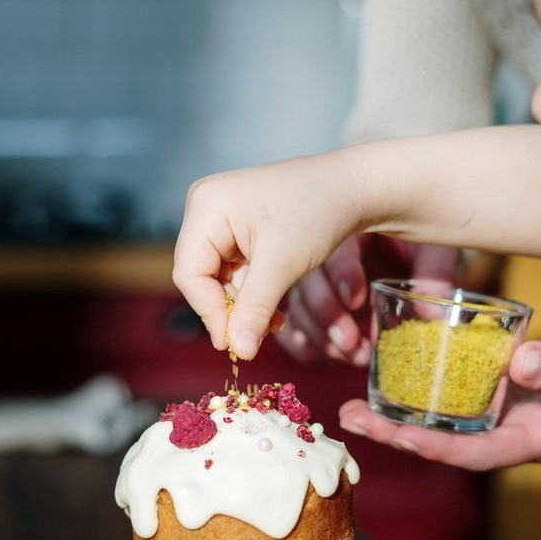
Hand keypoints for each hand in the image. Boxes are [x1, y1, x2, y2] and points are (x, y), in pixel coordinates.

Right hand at [172, 151, 363, 359]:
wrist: (350, 187)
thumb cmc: (317, 212)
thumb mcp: (283, 265)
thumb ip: (255, 310)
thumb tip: (239, 352)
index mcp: (206, 206)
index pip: (190, 273)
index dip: (209, 312)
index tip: (234, 344)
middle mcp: (205, 208)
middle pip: (200, 276)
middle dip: (230, 309)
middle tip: (255, 339)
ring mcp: (220, 219)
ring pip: (218, 279)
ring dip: (245, 306)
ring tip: (276, 323)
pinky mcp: (236, 230)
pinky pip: (234, 272)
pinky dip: (253, 293)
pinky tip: (275, 308)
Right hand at [277, 236, 459, 365]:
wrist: (416, 238)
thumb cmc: (423, 234)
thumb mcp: (435, 244)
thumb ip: (433, 272)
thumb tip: (430, 314)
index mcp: (352, 223)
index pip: (336, 246)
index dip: (343, 274)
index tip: (357, 301)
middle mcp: (323, 247)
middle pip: (306, 278)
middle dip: (326, 314)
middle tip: (350, 342)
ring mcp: (313, 276)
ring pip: (296, 305)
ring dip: (319, 336)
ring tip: (354, 356)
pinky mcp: (311, 302)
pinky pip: (292, 324)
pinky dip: (303, 344)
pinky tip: (327, 357)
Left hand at [339, 340, 540, 469]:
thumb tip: (518, 361)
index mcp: (532, 441)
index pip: (476, 453)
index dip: (437, 447)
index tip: (399, 438)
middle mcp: (506, 435)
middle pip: (443, 442)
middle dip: (395, 435)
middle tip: (349, 417)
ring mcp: (497, 420)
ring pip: (440, 425)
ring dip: (396, 419)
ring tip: (350, 408)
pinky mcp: (494, 399)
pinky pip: (451, 402)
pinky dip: (419, 397)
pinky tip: (389, 383)